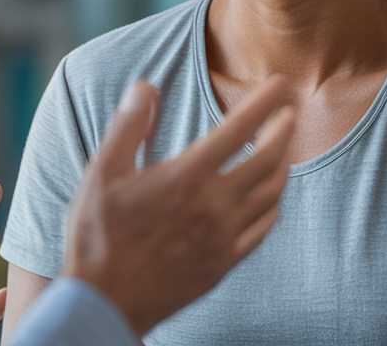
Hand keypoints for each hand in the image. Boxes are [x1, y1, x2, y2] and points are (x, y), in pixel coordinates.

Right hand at [61, 77, 295, 336]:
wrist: (104, 302)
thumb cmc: (97, 236)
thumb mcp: (101, 172)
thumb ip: (128, 126)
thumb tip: (146, 87)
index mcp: (187, 177)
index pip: (239, 128)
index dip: (264, 102)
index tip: (281, 84)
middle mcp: (214, 205)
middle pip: (268, 159)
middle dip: (284, 130)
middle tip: (289, 113)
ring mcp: (223, 237)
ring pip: (272, 195)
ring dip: (282, 166)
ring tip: (283, 151)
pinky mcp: (224, 263)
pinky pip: (262, 229)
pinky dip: (272, 206)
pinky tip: (269, 200)